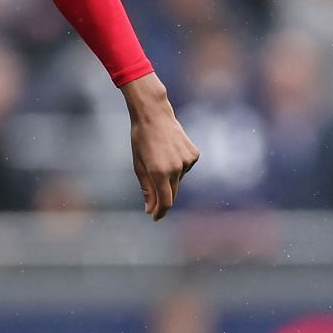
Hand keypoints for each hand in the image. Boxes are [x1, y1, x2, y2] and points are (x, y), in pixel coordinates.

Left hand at [121, 73, 198, 220]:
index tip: (155, 217)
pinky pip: (185, 168)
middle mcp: (176, 168)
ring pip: (178, 180)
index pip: (165, 202)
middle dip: (163, 198)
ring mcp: (187, 161)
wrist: (154, 115)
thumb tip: (150, 209)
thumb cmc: (141, 140)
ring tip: (159, 159)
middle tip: (153, 199)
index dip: (160, 212)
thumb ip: (146, 189)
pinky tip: (170, 153)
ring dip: (169, 178)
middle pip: (172, 193)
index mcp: (160, 172)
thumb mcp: (139, 165)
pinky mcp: (194, 154)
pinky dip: (178, 167)